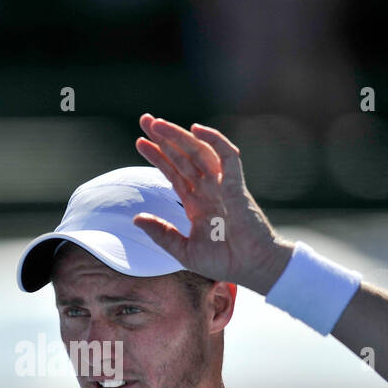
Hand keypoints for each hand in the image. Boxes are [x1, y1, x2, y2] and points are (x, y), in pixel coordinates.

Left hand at [133, 113, 291, 293]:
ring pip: (199, 152)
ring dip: (180, 136)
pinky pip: (228, 157)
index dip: (158, 156)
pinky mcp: (237, 187)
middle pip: (183, 156)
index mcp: (196, 203)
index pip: (174, 172)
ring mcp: (222, 186)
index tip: (139, 142)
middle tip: (144, 119)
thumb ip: (162, 234)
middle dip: (164, 138)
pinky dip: (215, 140)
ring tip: (158, 123)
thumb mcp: (184, 251)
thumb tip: (135, 218)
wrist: (252, 269)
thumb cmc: (224, 262)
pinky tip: (197, 129)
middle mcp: (208, 190)